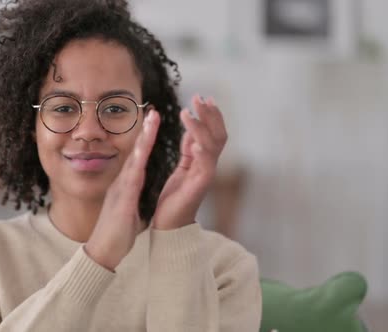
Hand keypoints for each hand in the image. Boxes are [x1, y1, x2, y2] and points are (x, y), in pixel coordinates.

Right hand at [85, 110, 159, 269]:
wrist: (101, 252)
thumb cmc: (116, 234)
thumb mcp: (126, 209)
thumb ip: (129, 196)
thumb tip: (134, 187)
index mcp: (126, 185)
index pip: (138, 157)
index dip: (146, 139)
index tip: (153, 122)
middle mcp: (122, 184)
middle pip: (136, 153)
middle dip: (145, 131)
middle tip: (154, 111)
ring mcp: (120, 191)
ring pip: (134, 161)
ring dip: (143, 140)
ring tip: (152, 122)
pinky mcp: (121, 203)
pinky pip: (131, 181)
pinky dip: (138, 165)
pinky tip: (142, 153)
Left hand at [152, 95, 227, 229]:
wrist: (168, 225)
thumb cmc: (174, 198)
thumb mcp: (182, 168)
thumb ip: (189, 150)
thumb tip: (192, 130)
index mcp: (203, 161)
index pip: (213, 132)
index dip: (210, 115)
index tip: (203, 97)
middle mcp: (209, 166)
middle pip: (218, 134)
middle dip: (210, 115)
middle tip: (199, 97)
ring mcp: (206, 175)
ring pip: (212, 146)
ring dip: (200, 127)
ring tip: (187, 113)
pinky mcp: (199, 186)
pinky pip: (205, 166)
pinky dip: (202, 151)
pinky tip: (195, 141)